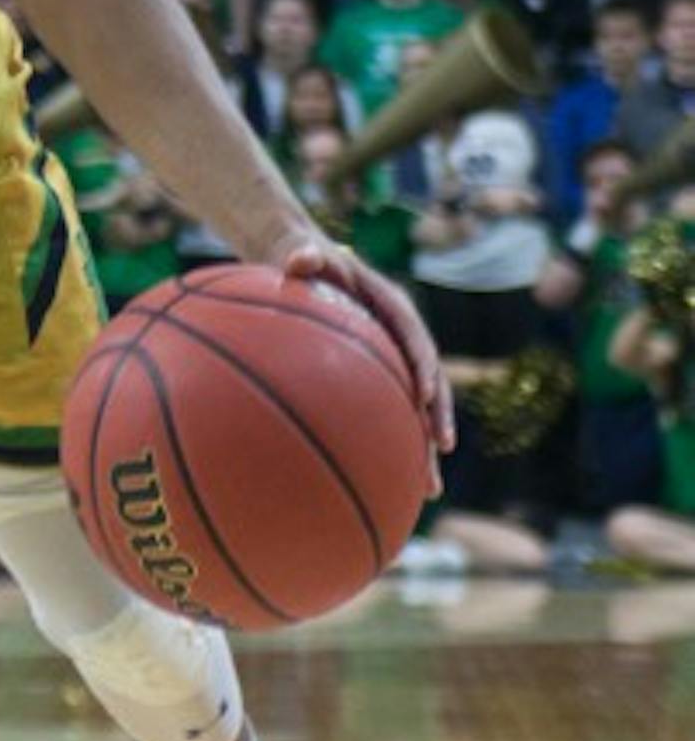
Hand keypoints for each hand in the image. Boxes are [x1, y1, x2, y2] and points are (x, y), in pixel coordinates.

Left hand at [268, 228, 455, 471]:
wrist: (300, 263)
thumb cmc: (300, 258)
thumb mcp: (300, 252)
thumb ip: (302, 255)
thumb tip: (298, 259)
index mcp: (391, 306)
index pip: (414, 337)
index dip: (423, 364)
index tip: (423, 393)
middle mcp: (399, 337)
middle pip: (428, 380)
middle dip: (437, 415)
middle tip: (442, 448)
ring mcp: (390, 361)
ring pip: (414, 408)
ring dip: (423, 446)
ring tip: (429, 489)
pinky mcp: (374, 380)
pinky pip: (386, 415)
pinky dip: (388, 448)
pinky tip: (384, 487)